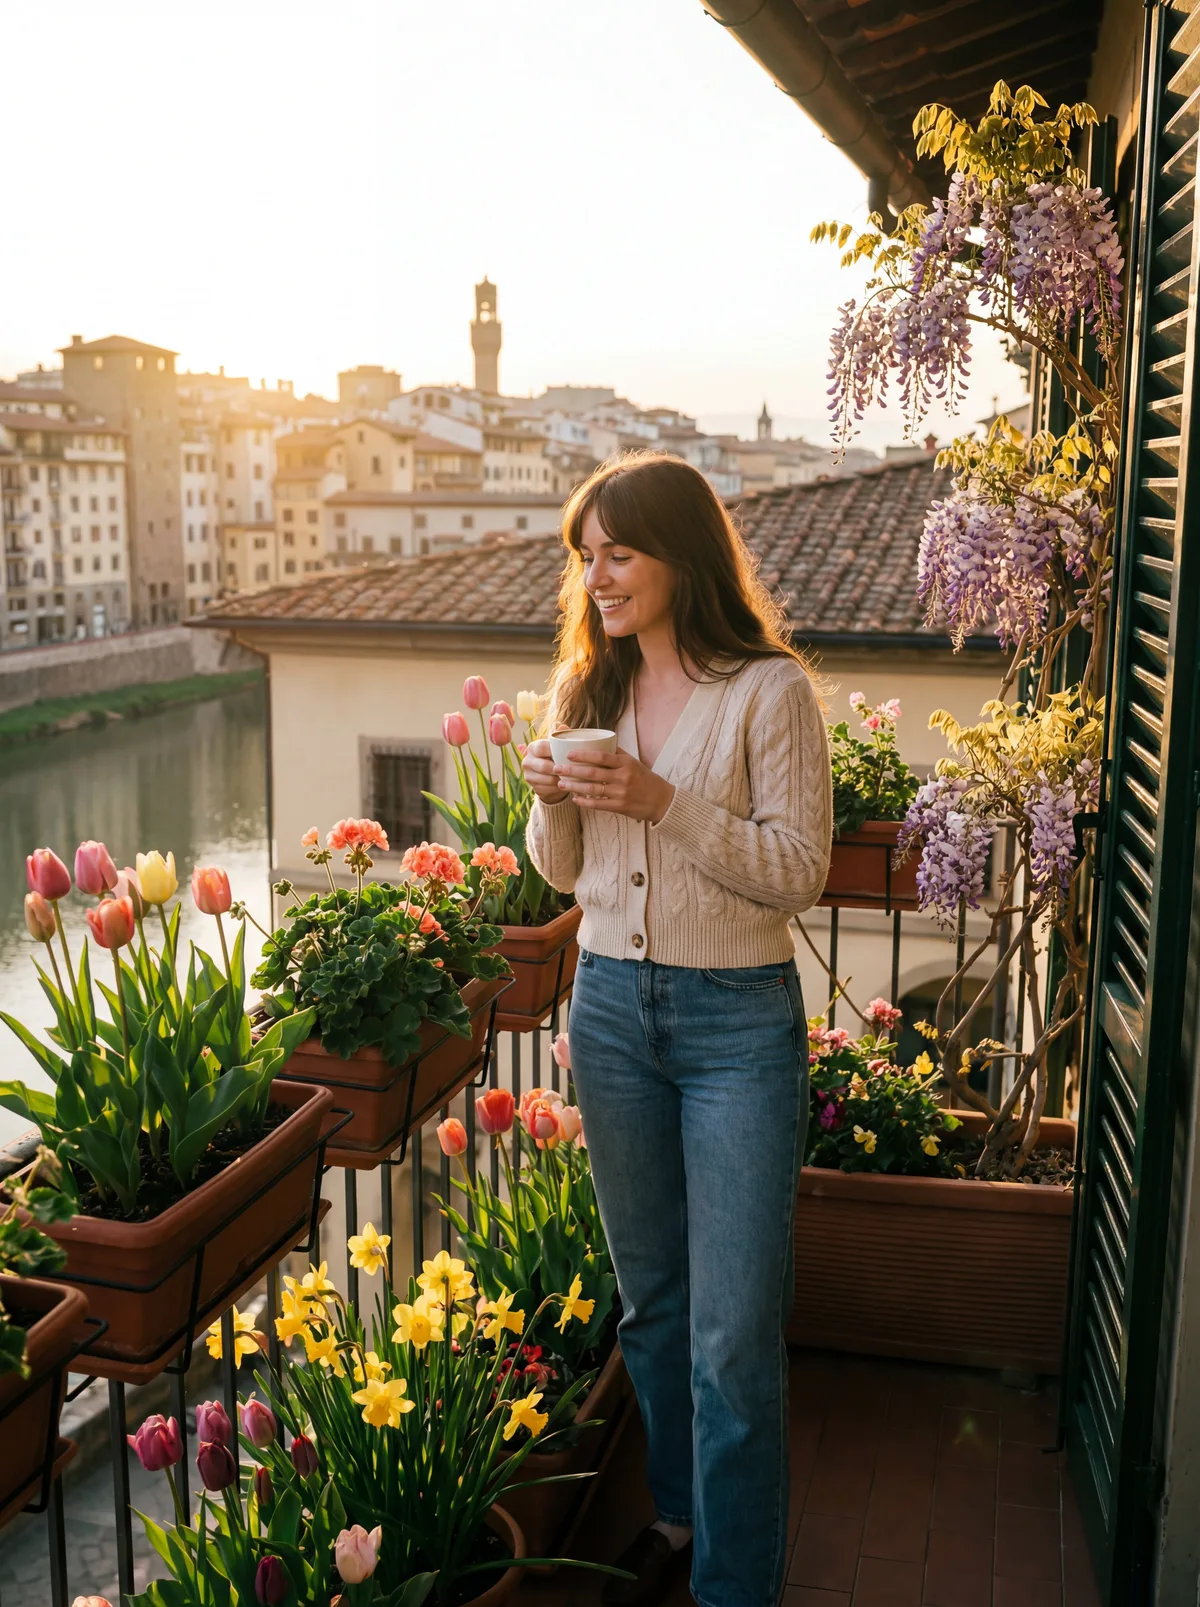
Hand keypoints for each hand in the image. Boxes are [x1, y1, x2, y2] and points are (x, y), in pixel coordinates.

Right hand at [523, 738, 569, 804]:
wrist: (550, 777)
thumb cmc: (556, 757)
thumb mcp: (558, 747)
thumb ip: (561, 737)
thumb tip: (564, 726)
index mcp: (533, 747)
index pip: (541, 747)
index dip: (554, 751)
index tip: (567, 754)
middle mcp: (527, 761)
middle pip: (543, 766)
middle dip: (558, 768)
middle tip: (571, 769)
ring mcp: (528, 775)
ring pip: (547, 779)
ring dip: (560, 779)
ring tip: (571, 777)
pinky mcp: (533, 787)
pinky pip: (548, 789)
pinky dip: (558, 787)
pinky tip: (565, 785)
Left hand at [554, 747, 675, 823]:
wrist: (661, 800)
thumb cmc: (644, 778)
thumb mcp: (633, 762)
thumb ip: (617, 753)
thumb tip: (598, 741)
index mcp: (626, 763)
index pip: (602, 757)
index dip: (584, 755)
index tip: (569, 754)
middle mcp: (623, 777)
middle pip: (593, 773)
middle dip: (572, 771)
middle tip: (557, 768)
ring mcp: (621, 793)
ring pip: (593, 789)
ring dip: (574, 787)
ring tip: (561, 783)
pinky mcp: (620, 807)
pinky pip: (598, 804)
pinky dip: (585, 802)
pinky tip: (575, 799)